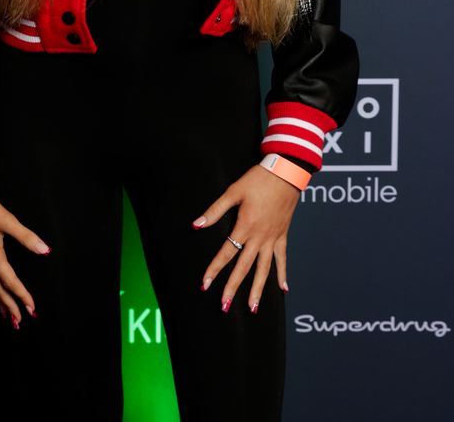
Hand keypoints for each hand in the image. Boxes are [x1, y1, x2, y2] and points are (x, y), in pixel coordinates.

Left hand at [191, 164, 299, 312]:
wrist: (286, 173)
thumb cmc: (258, 180)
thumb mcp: (233, 191)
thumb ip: (215, 210)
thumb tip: (196, 224)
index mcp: (245, 226)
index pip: (226, 253)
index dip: (214, 269)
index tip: (205, 284)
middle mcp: (259, 237)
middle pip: (244, 267)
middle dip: (233, 288)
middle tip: (224, 306)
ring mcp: (273, 238)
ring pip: (264, 269)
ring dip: (258, 290)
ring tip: (252, 308)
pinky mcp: (282, 236)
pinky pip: (282, 259)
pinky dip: (283, 274)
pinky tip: (283, 289)